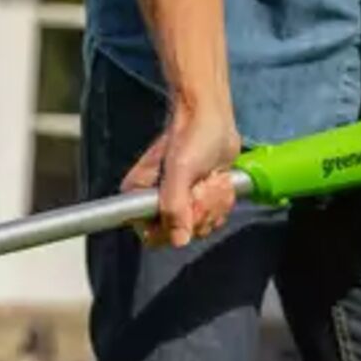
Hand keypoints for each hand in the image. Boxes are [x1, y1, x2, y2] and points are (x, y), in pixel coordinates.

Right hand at [121, 102, 241, 248]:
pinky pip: (211, 217)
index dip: (176, 226)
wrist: (215, 119)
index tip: (190, 201)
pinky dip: (221, 201)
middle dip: (200, 210)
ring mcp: (178, 202)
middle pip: (180, 234)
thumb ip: (175, 206)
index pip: (152, 236)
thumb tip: (179, 241)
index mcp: (139, 196)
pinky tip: (219, 181)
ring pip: (199, 227)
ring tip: (211, 178)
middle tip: (203, 184)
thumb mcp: (181, 170)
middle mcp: (156, 202)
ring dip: (213, 204)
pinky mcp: (196, 200)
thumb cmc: (194, 135)